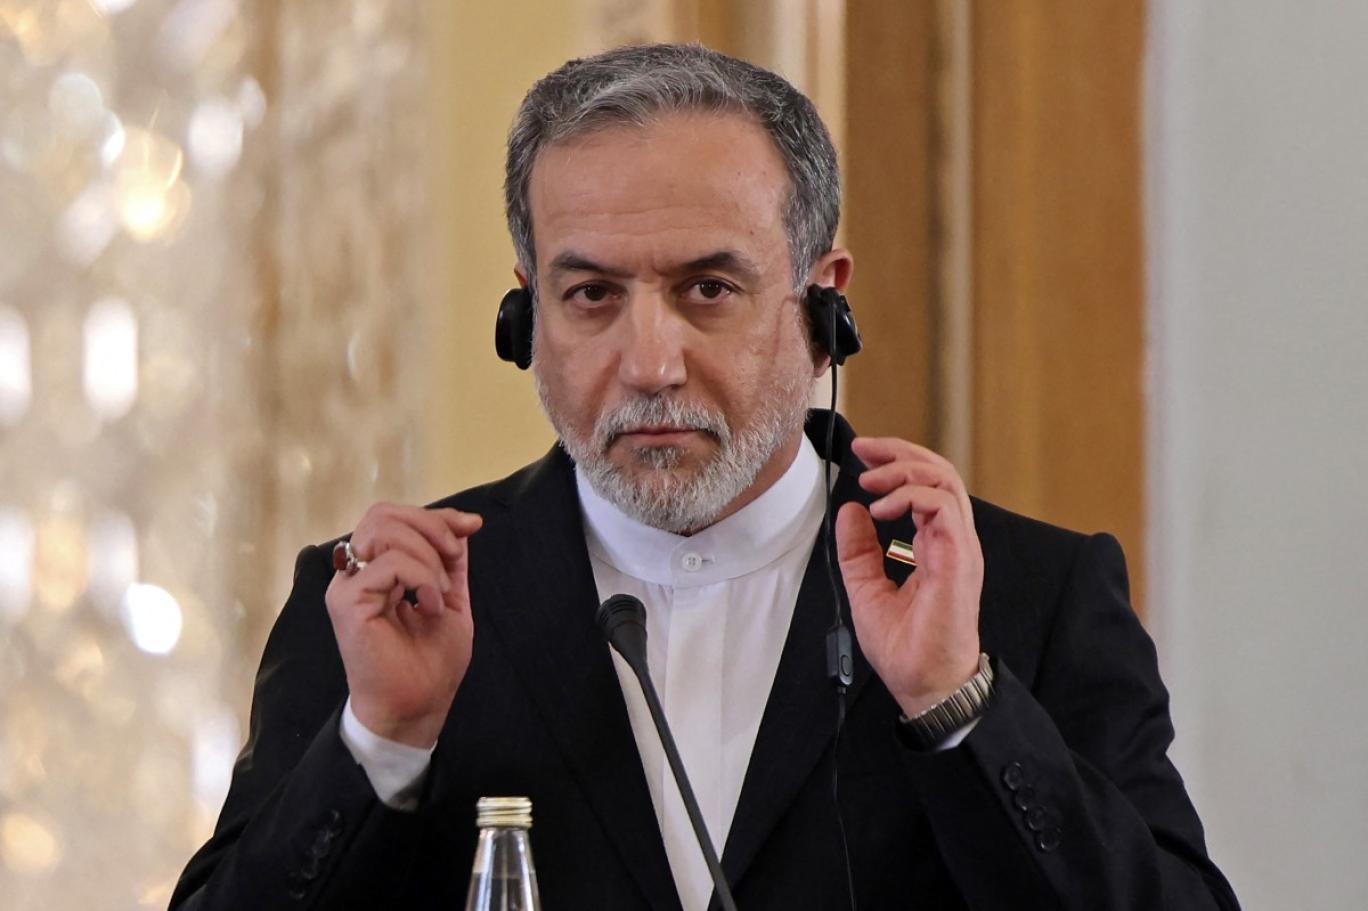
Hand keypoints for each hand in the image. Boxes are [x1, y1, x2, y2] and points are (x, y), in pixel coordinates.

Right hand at [325, 504, 481, 747]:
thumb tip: (464, 523)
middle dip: (430, 525)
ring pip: (384, 531)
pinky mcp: (347, 602)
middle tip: (454, 556)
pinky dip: (421, 577)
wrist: (418, 706)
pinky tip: (431, 606)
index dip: (436, 515)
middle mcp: (356, 574)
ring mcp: (347, 586)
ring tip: (440, 592)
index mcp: (377, 570)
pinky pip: (388, 563)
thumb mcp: (450, 597)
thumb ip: (450, 560)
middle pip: (382, 514)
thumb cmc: (431, 662)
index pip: (395, 518)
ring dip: (427, 555)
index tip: (472, 525)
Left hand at [835, 437, 982, 717]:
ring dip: (903, 471)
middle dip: (899, 452)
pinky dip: (909, 496)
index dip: (895, 463)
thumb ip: (859, 550)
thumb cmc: (906, 647)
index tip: (862, 457)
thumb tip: (849, 511)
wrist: (924, 684)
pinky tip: (881, 510)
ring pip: (944, 481)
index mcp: (936, 545)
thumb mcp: (866, 589)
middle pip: (939, 472)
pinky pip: (942, 507)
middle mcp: (952, 540)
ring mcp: (959, 547)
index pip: (925, 486)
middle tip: (864, 450)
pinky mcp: (959, 558)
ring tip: (870, 482)